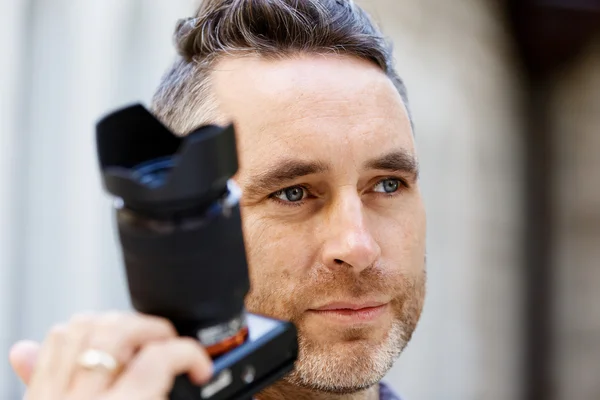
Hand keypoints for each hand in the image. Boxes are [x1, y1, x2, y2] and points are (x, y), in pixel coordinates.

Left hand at [8, 311, 212, 399]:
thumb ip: (162, 394)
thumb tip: (199, 376)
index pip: (159, 359)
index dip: (190, 352)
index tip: (199, 363)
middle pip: (117, 331)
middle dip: (152, 327)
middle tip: (168, 343)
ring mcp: (50, 397)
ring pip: (79, 328)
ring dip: (113, 323)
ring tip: (133, 339)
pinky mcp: (33, 399)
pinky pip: (49, 346)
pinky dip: (72, 334)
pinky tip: (89, 343)